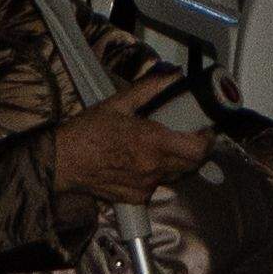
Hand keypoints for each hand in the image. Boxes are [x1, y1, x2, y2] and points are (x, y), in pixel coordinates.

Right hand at [44, 78, 211, 211]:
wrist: (64, 161)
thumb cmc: (89, 131)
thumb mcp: (119, 103)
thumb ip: (150, 89)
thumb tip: (173, 75)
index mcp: (152, 142)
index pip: (197, 149)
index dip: (207, 141)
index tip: (206, 130)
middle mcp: (153, 167)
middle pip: (191, 164)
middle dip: (195, 150)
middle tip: (189, 136)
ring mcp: (146, 185)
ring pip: (175, 175)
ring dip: (176, 162)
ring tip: (163, 147)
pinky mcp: (136, 197)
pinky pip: (156, 186)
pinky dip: (156, 174)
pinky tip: (141, 162)